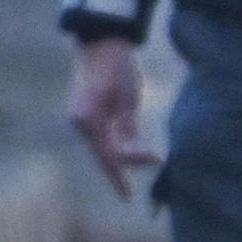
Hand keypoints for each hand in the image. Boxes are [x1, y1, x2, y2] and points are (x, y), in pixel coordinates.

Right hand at [66, 38, 154, 199]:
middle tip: (157, 161)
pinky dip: (125, 146)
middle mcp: (83, 123)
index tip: (127, 197)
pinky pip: (110, 137)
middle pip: (109, 154)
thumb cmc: (117, 68)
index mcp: (88, 121)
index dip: (118, 177)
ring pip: (110, 147)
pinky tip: (142, 153)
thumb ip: (128, 129)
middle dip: (130, 163)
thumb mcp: (127, 99)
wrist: (104, 43)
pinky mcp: (94, 114)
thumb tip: (135, 155)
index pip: (106, 156)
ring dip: (130, 155)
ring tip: (153, 157)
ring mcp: (87, 119)